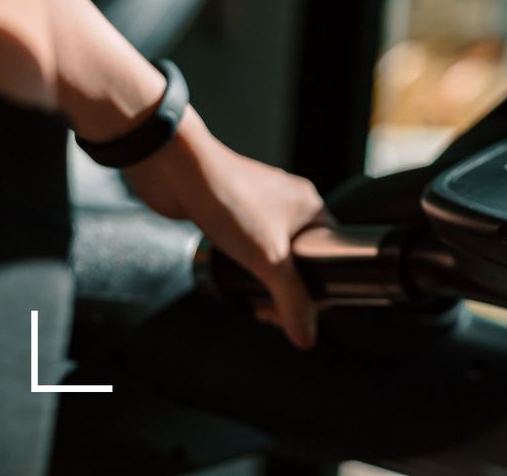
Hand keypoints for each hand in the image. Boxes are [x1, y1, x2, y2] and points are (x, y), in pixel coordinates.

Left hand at [123, 108, 327, 347]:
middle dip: (287, 289)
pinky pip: (250, 242)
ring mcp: (260, 203)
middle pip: (302, 256)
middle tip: (270, 312)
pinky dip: (245, 261)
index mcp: (311, 206)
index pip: (331, 253)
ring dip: (264, 277)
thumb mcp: (268, 258)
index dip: (320, 287)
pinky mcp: (233, 207)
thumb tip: (307, 338)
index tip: (298, 313)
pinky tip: (233, 273)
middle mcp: (290, 201)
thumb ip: (291, 299)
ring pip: (273, 250)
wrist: (175, 168)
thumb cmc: (227, 200)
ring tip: (252, 299)